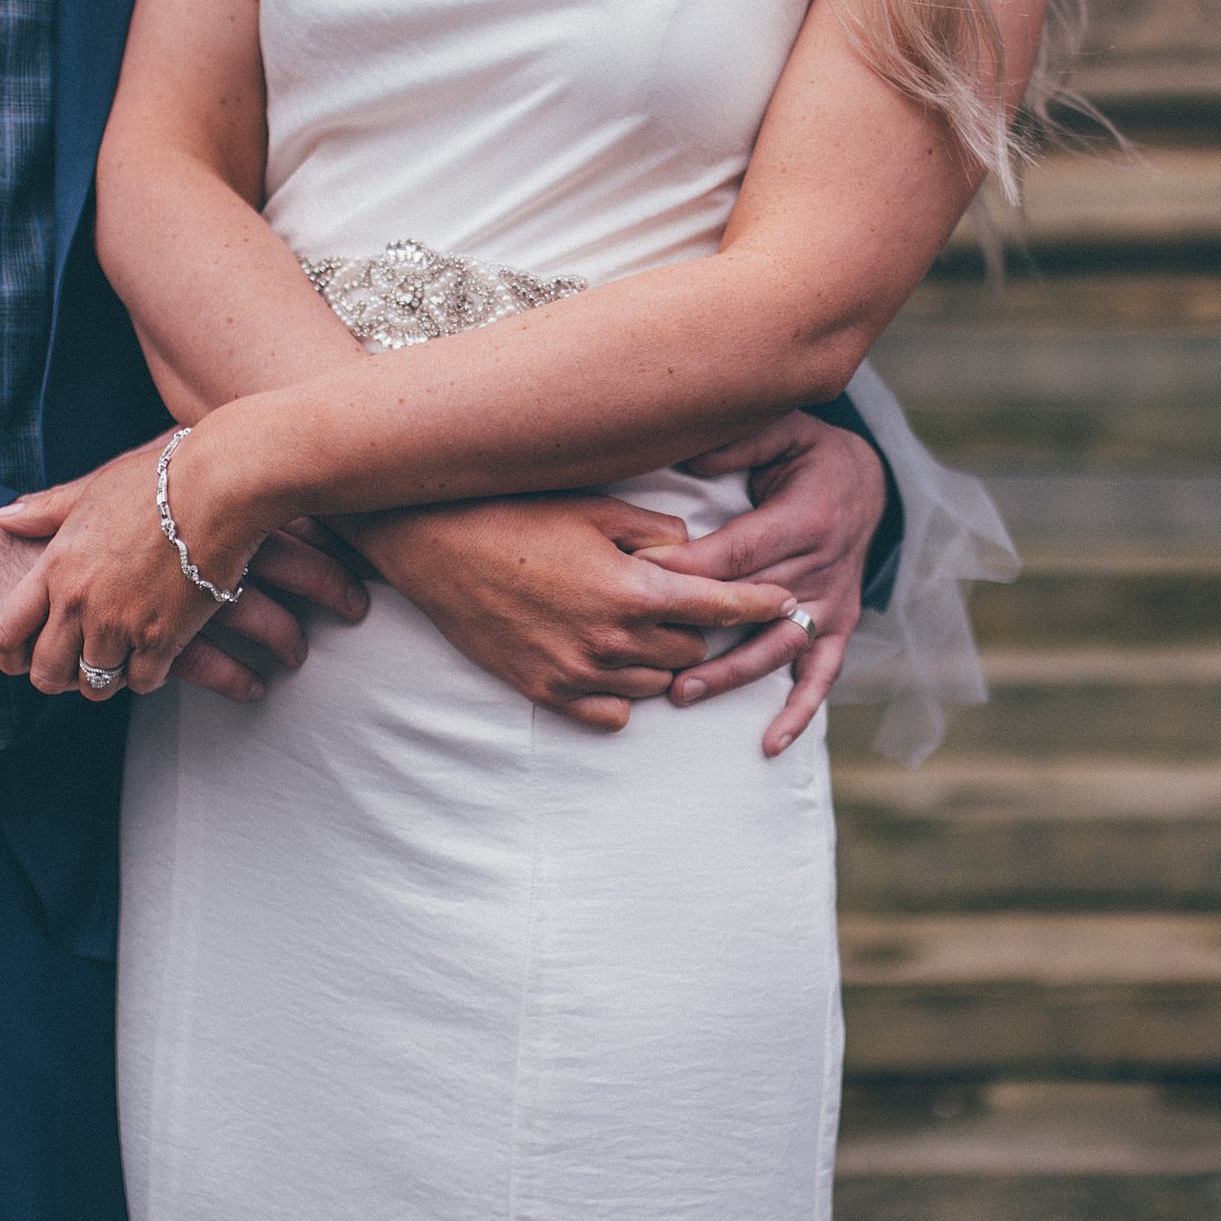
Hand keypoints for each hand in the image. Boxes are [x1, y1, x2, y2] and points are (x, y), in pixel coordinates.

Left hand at [0, 430, 356, 700]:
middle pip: (47, 672)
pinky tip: (157, 652)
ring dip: (108, 676)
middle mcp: (79, 601)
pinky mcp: (162, 638)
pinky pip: (143, 683)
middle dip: (59, 677)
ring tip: (122, 657)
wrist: (219, 487)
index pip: (5, 631)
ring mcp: (119, 623)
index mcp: (55, 566)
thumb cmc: (159, 479)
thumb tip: (3, 516)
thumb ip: (44, 509)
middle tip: (77, 666)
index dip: (7, 656)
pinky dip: (149, 675)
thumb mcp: (93, 488)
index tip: (20, 661)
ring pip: (96, 683)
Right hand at [342, 495, 797, 733]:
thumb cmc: (516, 515)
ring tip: (643, 626)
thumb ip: (656, 532)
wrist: (435, 549)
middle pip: (693, 650)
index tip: (786, 601)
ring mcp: (579, 673)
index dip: (761, 603)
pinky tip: (613, 661)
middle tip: (687, 600)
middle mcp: (613, 641)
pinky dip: (624, 691)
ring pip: (657, 682)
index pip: (721, 607)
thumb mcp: (595, 508)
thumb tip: (691, 549)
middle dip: (700, 626)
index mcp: (633, 591)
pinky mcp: (546, 693)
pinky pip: (613, 712)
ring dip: (662, 657)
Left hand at [639, 411, 885, 755]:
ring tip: (683, 694)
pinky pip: (823, 674)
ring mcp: (832, 603)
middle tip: (647, 654)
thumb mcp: (783, 431)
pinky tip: (769, 743)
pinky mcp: (839, 626)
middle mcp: (822, 566)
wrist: (868, 485)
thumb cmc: (808, 457)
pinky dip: (799, 711)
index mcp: (805, 518)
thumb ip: (739, 443)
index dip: (691, 566)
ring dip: (732, 674)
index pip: (738, 550)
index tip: (643, 578)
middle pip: (753, 605)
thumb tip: (690, 455)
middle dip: (698, 629)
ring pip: (779, 646)